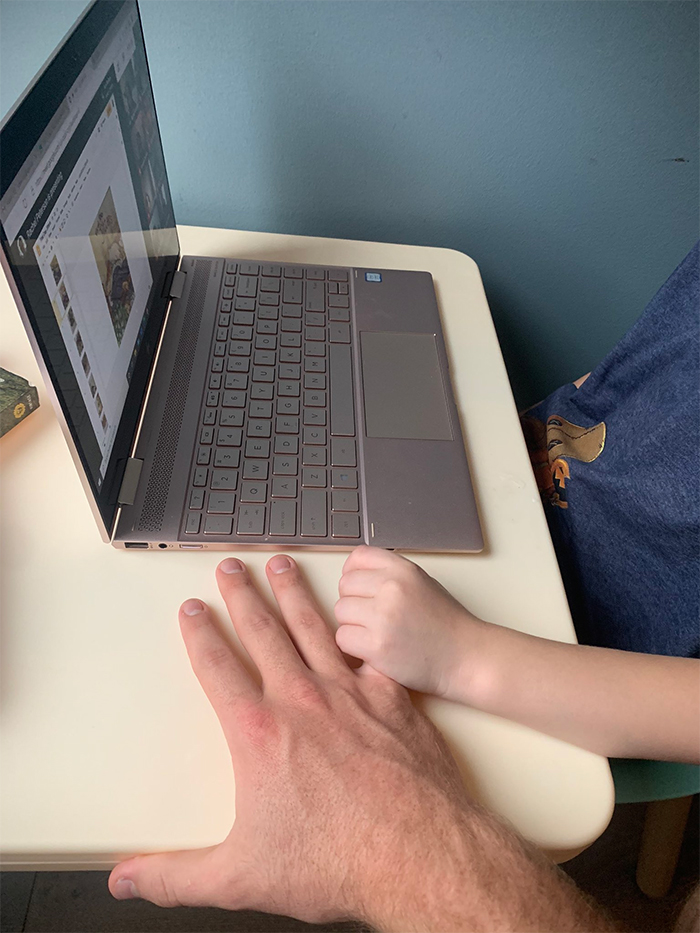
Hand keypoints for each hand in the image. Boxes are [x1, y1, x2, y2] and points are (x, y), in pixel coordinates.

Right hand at [107, 554, 475, 927]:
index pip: (217, 666)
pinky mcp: (390, 697)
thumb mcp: (239, 878)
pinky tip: (353, 614)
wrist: (418, 855)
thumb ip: (175, 876)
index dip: (200, 633)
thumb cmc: (336, 862)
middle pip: (262, 631)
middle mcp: (301, 700)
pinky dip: (357, 627)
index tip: (192, 608)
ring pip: (313, 626)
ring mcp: (348, 693)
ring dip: (293, 592)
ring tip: (282, 563)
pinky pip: (367, 650)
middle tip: (231, 566)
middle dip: (241, 594)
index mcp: (258, 732)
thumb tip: (126, 880)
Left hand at [335, 546, 490, 701]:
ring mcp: (384, 616)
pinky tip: (374, 648)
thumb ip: (390, 575)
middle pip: (345, 585)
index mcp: (404, 570)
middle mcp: (392, 588)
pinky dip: (354, 646)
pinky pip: (343, 638)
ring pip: (341, 611)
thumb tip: (355, 574)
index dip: (354, 573)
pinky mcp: (377, 646)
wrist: (466, 657)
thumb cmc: (445, 624)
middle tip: (373, 617)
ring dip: (353, 624)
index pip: (358, 557)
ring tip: (376, 633)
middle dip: (354, 602)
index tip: (360, 587)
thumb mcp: (422, 583)